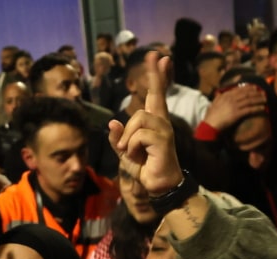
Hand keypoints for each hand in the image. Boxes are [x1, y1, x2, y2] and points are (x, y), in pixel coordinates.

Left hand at [107, 51, 182, 195]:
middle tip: (155, 54)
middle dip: (155, 75)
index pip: (156, 95)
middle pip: (155, 95)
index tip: (160, 58)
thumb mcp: (125, 152)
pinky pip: (138, 135)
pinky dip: (131, 147)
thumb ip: (118, 138)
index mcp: (153, 122)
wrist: (157, 186)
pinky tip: (138, 156)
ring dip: (128, 137)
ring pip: (138, 118)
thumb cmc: (144, 168)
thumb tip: (112, 123)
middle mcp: (161, 122)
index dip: (158, 76)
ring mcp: (164, 130)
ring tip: (129, 150)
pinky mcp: (163, 140)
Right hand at [202, 84, 266, 129]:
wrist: (210, 125)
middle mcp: (231, 98)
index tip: (255, 87)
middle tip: (263, 92)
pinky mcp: (237, 113)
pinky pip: (249, 109)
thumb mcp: (213, 103)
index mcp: (225, 95)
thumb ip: (218, 96)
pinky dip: (257, 108)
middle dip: (256, 92)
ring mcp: (234, 105)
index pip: (239, 89)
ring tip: (265, 99)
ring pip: (249, 100)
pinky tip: (263, 108)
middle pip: (246, 94)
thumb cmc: (211, 116)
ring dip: (259, 99)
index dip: (249, 88)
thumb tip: (219, 92)